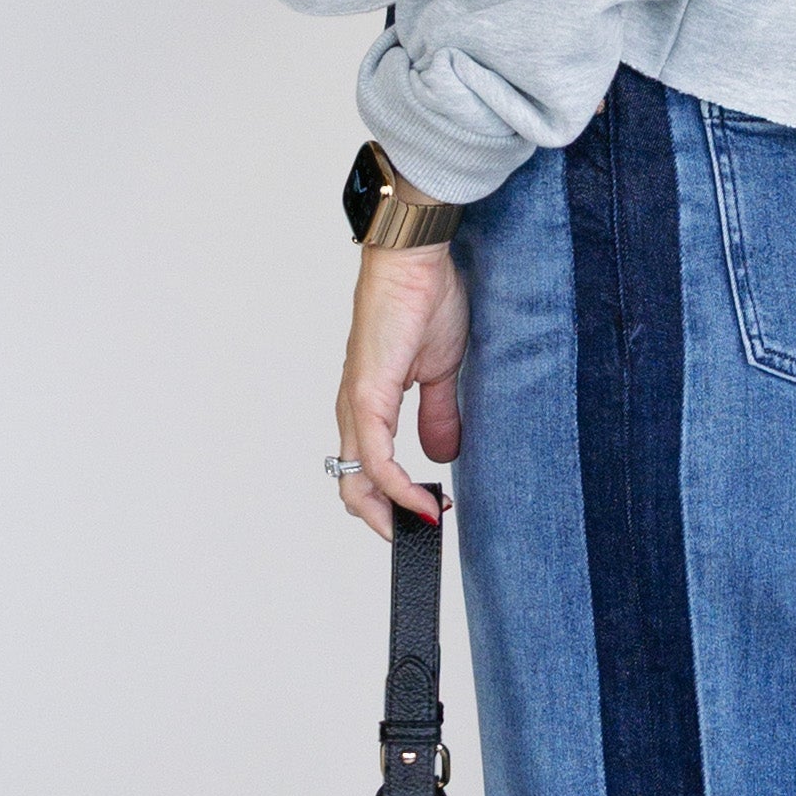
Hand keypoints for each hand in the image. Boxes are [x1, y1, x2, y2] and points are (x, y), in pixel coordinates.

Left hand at [333, 242, 465, 536]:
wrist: (417, 261)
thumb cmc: (425, 300)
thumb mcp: (441, 370)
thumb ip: (438, 414)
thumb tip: (442, 455)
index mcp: (369, 403)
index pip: (367, 468)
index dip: (392, 500)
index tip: (428, 516)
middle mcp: (354, 409)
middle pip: (352, 485)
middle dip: (385, 520)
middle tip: (419, 534)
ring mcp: (356, 404)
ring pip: (357, 479)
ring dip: (389, 512)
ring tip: (423, 525)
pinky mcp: (366, 395)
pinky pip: (376, 457)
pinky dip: (397, 487)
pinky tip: (421, 500)